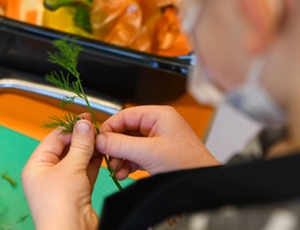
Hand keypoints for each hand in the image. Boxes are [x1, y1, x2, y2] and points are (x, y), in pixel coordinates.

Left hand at [22, 116, 101, 229]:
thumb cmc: (60, 205)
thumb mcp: (70, 168)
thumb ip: (80, 144)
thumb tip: (83, 124)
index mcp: (36, 166)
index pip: (54, 139)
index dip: (71, 128)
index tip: (86, 119)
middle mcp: (47, 174)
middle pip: (66, 148)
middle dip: (81, 138)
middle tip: (96, 127)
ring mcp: (62, 184)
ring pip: (77, 160)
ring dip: (89, 149)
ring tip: (102, 138)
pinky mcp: (77, 192)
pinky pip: (85, 172)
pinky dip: (94, 163)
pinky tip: (102, 153)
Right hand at [96, 105, 219, 178]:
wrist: (202, 184)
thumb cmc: (187, 164)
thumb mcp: (148, 152)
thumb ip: (120, 144)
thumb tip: (99, 140)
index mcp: (158, 115)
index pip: (125, 115)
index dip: (109, 127)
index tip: (98, 141)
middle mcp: (157, 124)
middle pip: (125, 130)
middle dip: (114, 146)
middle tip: (106, 157)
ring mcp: (157, 139)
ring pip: (129, 143)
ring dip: (120, 157)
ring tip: (116, 168)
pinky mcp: (157, 153)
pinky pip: (135, 154)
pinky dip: (127, 163)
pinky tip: (124, 173)